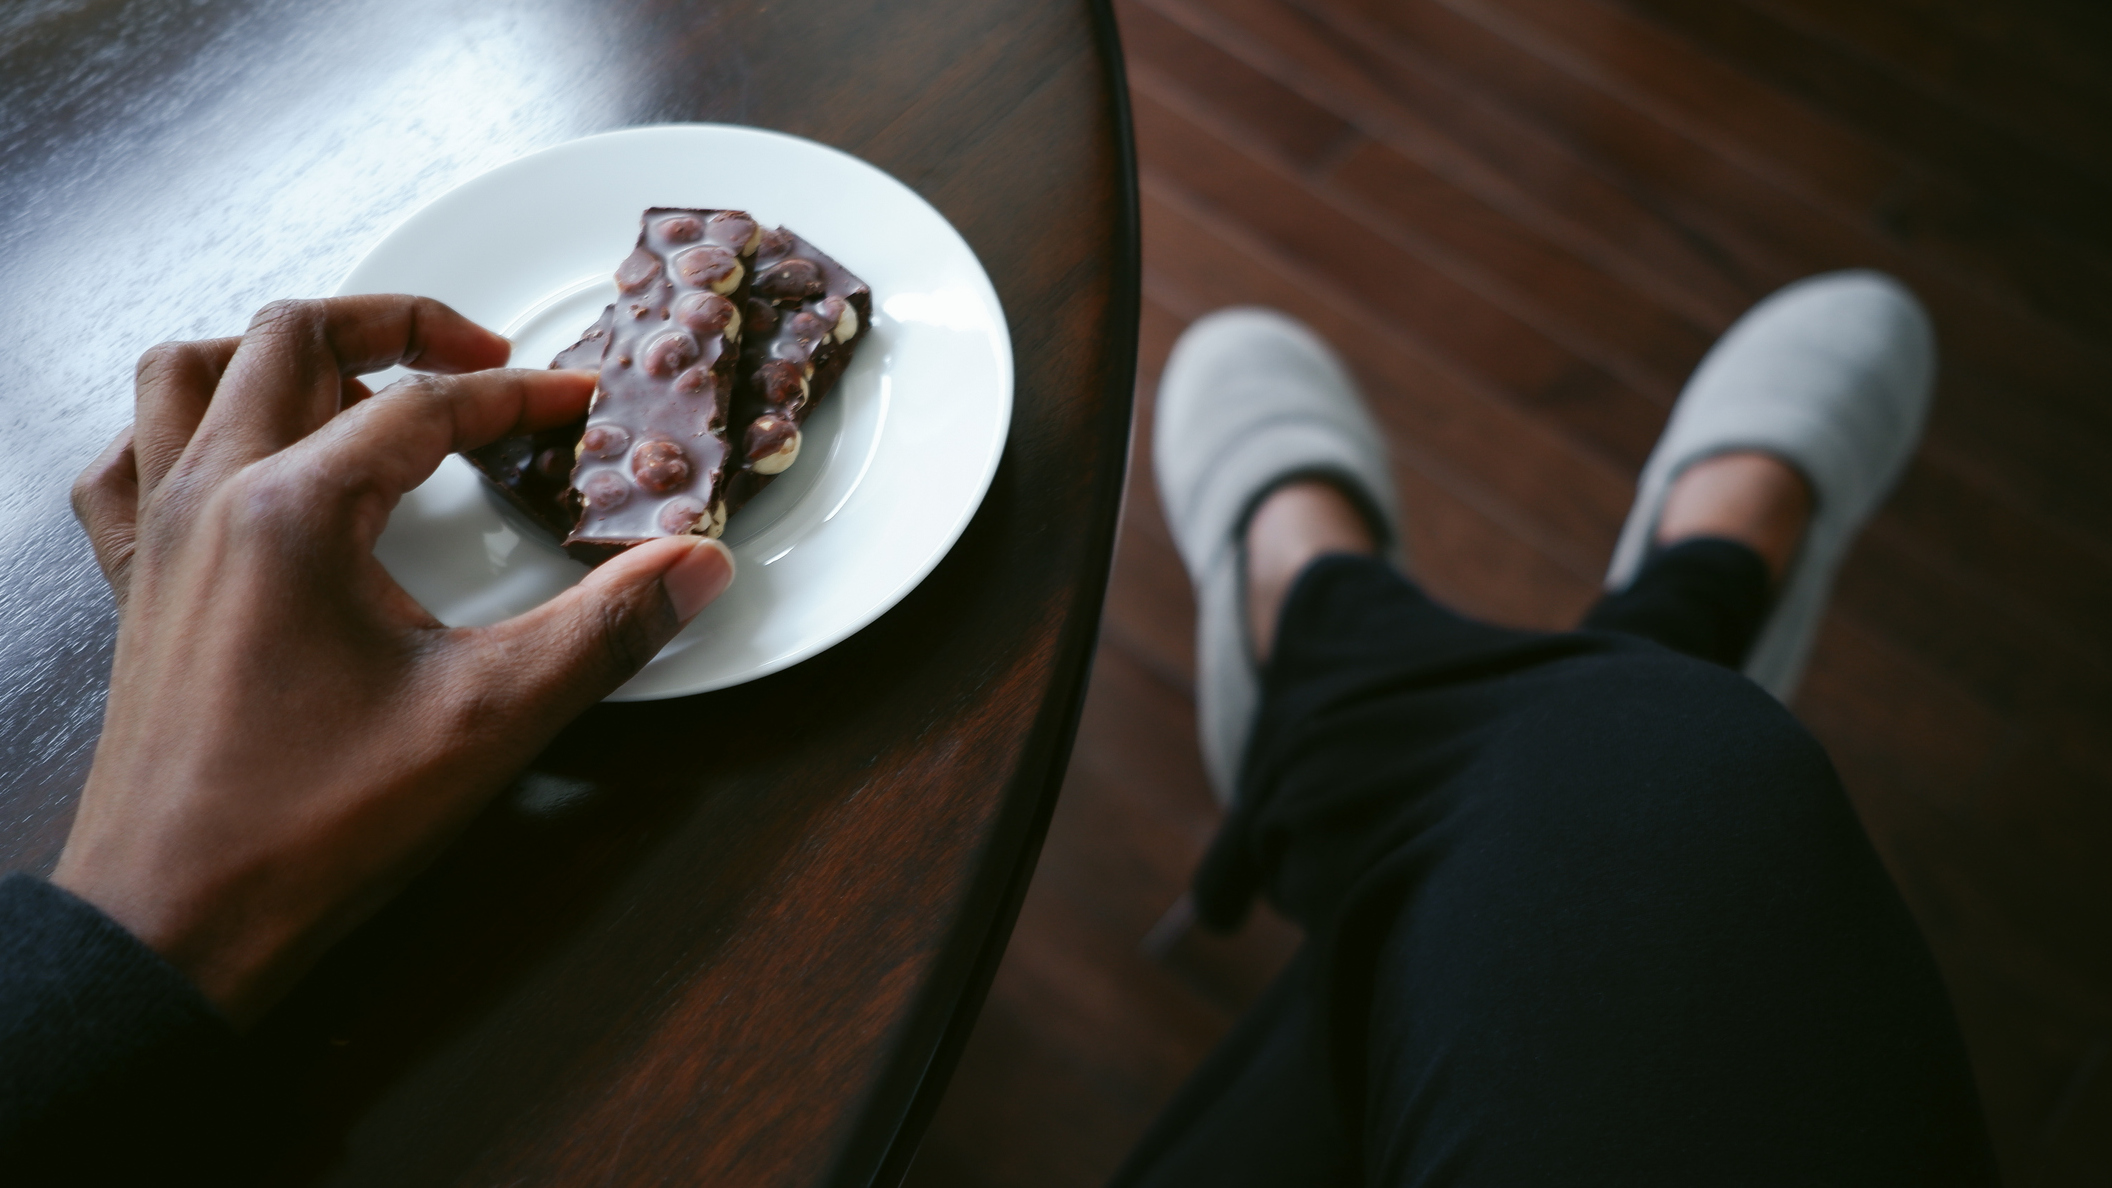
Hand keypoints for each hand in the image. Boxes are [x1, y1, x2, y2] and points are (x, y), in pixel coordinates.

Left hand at [54, 296, 733, 1024]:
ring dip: (279, 355)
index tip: (578, 405)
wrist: (178, 919)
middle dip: (396, 324)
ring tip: (361, 388)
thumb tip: (698, 564)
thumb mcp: (490, 720)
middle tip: (478, 357)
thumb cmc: (319, 823)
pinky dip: (184, 429)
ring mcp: (155, 534)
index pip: (424, 407)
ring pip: (188, 374)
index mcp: (294, 509)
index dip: (516, 397)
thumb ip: (604, 629)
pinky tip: (239, 462)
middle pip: (291, 338)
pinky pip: (128, 460)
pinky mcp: (132, 585)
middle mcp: (210, 494)